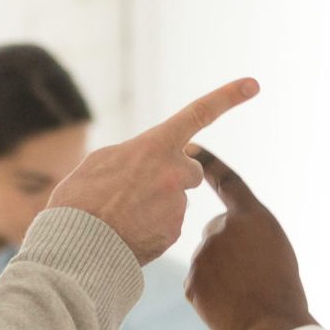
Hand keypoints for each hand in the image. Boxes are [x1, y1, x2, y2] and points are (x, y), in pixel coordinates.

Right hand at [48, 80, 259, 262]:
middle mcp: (174, 173)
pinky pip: (167, 226)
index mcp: (155, 146)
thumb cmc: (80, 200)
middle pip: (190, 170)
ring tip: (122, 214)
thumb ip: (132, 155)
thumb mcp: (100, 162)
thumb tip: (145, 164)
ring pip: (175, 201)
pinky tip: (126, 232)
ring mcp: (177, 205)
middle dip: (174, 176)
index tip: (253, 84)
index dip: (227, 97)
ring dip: (156, 205)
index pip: (199, 114)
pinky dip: (151, 228)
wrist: (76, 245)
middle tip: (139, 189)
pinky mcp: (174, 233)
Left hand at [185, 149, 314, 329]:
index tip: (190, 149)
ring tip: (244, 294)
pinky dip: (210, 296)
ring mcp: (204, 255)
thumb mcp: (275, 248)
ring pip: (207, 261)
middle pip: (217, 232)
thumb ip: (248, 231)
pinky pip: (198, 284)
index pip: (227, 181)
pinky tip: (228, 306)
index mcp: (252, 216)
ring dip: (221, 276)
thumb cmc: (283, 290)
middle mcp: (223, 228)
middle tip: (251, 276)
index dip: (208, 163)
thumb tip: (217, 229)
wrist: (275, 328)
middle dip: (228, 251)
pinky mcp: (191, 281)